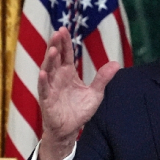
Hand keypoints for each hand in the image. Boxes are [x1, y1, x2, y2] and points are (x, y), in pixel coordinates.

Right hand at [37, 27, 119, 159]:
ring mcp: (51, 87)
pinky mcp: (47, 100)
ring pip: (48, 70)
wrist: (70, 129)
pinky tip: (43, 72)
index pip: (66, 54)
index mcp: (68, 73)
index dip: (65, 42)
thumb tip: (116, 64)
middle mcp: (57, 77)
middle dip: (56, 45)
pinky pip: (43, 88)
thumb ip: (103, 78)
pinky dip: (43, 80)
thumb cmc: (80, 110)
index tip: (64, 29)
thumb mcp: (95, 93)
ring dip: (49, 60)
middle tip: (57, 33)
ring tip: (53, 50)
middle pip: (55, 58)